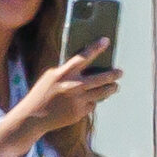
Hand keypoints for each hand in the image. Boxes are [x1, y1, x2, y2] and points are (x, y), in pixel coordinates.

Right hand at [0, 52, 120, 156]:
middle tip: (120, 72)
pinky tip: (86, 101)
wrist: (35, 115)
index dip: (95, 48)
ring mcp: (78, 100)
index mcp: (63, 73)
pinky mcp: (80, 112)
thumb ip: (68, 72)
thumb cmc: (43, 92)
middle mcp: (73, 86)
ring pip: (101, 93)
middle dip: (112, 75)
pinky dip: (91, 102)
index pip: (83, 57)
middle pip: (99, 79)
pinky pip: (92, 105)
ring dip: (110, 89)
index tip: (106, 41)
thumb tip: (87, 70)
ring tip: (115, 87)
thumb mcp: (52, 76)